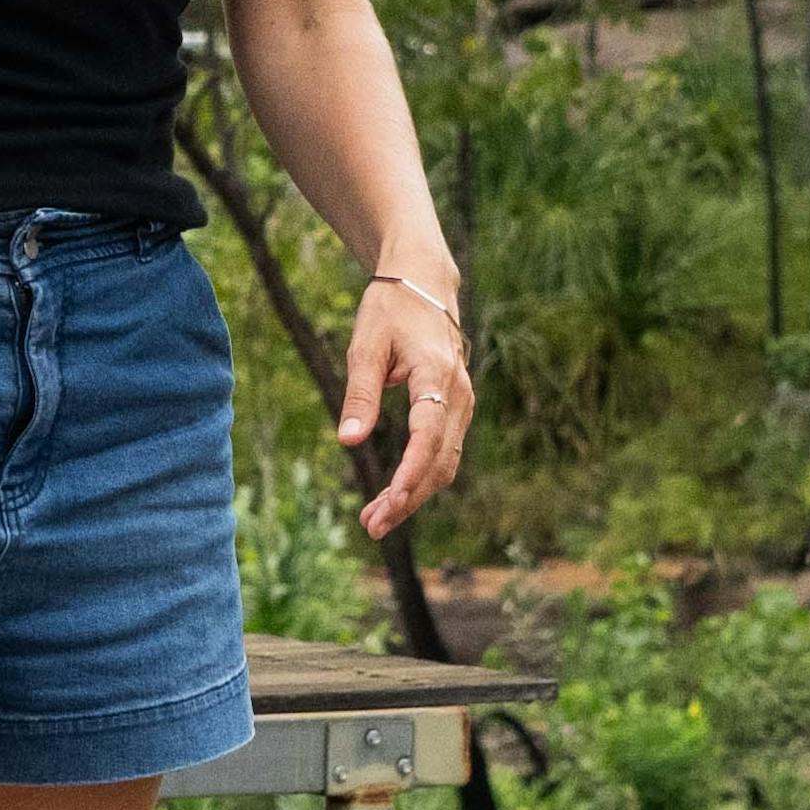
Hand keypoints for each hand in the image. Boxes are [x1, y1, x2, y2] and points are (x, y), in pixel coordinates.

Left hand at [336, 267, 475, 535]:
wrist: (424, 284)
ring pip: (444, 461)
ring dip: (414, 494)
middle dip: (408, 498)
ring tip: (375, 519)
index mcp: (437, 375)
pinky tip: (395, 494)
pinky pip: (443, 450)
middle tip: (371, 526)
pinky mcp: (455, 407)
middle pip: (439, 460)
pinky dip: (421, 477)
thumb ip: (359, 395)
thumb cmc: (391, 310)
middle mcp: (458, 393)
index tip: (390, 503)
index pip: (428, 436)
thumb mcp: (365, 347)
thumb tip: (348, 441)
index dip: (411, 474)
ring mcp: (462, 402)